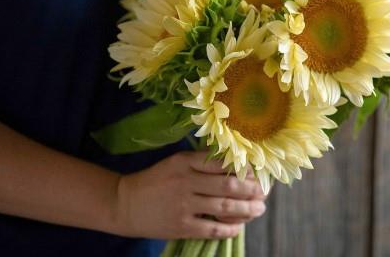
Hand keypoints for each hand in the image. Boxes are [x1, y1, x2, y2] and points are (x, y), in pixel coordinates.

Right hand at [113, 151, 267, 239]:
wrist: (125, 203)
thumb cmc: (155, 180)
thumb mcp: (175, 162)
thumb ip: (201, 162)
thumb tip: (234, 165)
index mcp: (185, 162)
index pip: (222, 164)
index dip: (244, 169)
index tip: (257, 173)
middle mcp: (186, 181)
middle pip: (228, 185)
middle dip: (251, 190)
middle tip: (264, 193)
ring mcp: (184, 205)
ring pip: (225, 207)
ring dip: (247, 209)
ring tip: (259, 210)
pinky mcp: (181, 226)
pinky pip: (213, 228)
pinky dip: (230, 228)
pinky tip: (239, 226)